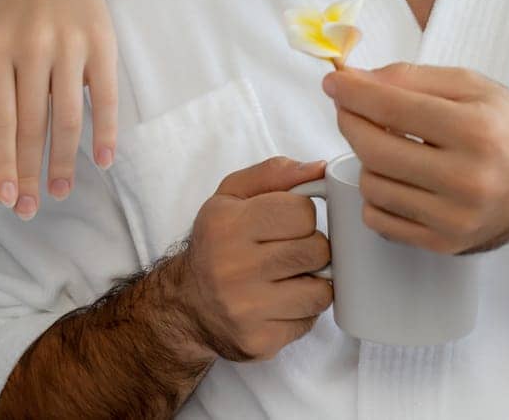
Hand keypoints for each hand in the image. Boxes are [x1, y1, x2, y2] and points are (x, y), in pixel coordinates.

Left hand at [0, 0, 117, 220]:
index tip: (6, 198)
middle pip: (32, 126)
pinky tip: (102, 160)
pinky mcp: (102, 42)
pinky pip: (105, 95)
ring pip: (67, 117)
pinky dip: (105, 131)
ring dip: (64, 161)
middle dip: (30, 173)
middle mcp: (29, 47)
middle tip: (30, 208)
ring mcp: (68, 44)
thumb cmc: (10, 7)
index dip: (3, 163)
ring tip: (59, 192)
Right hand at [169, 157, 334, 362]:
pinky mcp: (259, 340)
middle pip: (316, 250)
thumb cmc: (218, 243)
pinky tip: (280, 302)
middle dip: (311, 248)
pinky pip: (310, 321)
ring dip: (313, 281)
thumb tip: (319, 168)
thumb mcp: (232, 195)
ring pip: (321, 290)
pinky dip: (303, 311)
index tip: (286, 224)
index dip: (301, 216)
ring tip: (290, 277)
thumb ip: (274, 174)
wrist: (187, 304)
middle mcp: (232, 266)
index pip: (302, 212)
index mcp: (227, 224)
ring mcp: (246, 308)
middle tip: (290, 251)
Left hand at [323, 62, 508, 254]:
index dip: (352, 91)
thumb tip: (357, 79)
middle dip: (350, 120)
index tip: (334, 82)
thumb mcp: (472, 86)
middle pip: (373, 148)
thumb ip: (412, 78)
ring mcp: (455, 218)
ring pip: (372, 184)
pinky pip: (380, 219)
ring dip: (368, 159)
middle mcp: (467, 179)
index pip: (391, 107)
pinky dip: (377, 195)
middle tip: (350, 107)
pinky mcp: (445, 244)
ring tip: (390, 144)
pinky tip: (399, 178)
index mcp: (476, 130)